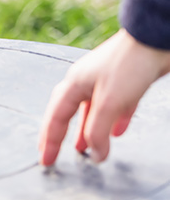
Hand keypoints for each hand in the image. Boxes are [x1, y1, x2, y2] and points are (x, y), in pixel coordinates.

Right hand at [39, 28, 169, 165]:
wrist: (154, 38)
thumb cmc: (128, 65)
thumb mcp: (109, 102)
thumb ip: (98, 130)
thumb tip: (96, 155)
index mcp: (74, 84)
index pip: (56, 118)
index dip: (50, 141)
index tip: (46, 161)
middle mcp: (85, 82)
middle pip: (66, 112)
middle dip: (59, 134)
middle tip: (51, 153)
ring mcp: (104, 82)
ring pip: (89, 111)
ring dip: (84, 130)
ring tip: (82, 148)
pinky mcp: (125, 83)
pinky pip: (114, 107)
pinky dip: (112, 122)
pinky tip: (118, 132)